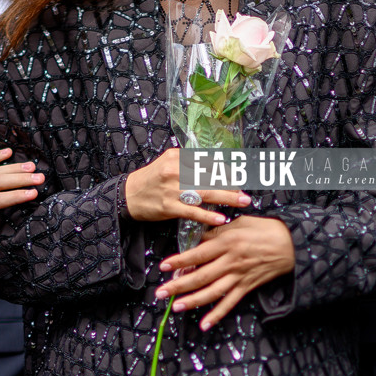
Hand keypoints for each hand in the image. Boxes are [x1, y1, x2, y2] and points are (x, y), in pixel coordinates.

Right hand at [125, 148, 250, 226]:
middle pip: (210, 176)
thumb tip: (217, 165)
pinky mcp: (169, 207)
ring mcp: (172, 189)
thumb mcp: (168, 162)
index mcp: (177, 156)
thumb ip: (189, 162)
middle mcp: (175, 170)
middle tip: (247, 190)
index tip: (240, 177)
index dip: (227, 170)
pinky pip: (193, 211)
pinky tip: (221, 218)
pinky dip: (208, 215)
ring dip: (227, 198)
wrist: (128, 196)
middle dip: (232, 184)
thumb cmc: (152, 179)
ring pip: (205, 193)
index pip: (208, 161)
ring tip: (243, 201)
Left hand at [156, 215, 294, 328]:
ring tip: (176, 307)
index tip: (164, 267)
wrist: (291, 243)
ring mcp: (239, 276)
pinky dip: (217, 315)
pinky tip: (204, 324)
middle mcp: (231, 261)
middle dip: (178, 286)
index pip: (198, 254)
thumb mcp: (239, 223)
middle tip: (160, 293)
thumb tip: (198, 239)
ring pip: (212, 292)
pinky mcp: (247, 287)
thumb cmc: (264, 228)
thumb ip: (217, 232)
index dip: (180, 261)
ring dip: (192, 301)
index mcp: (227, 242)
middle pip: (200, 276)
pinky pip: (229, 303)